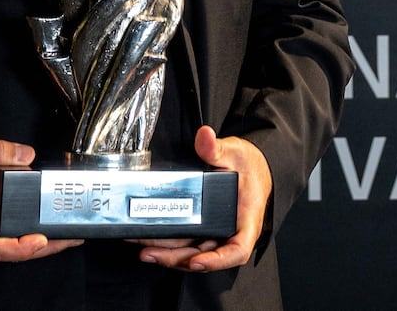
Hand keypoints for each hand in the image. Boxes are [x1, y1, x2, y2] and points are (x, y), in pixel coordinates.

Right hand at [0, 137, 83, 269]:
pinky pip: (0, 254)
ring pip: (5, 258)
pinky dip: (21, 247)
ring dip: (34, 250)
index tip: (39, 240)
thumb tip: (26, 155)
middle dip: (41, 249)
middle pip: (5, 256)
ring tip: (62, 237)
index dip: (17, 248)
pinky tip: (40, 237)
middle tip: (70, 238)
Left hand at [136, 125, 271, 272]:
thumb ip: (218, 148)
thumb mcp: (236, 153)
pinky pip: (187, 241)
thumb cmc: (250, 167)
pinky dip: (170, 244)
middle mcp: (230, 232)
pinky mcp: (204, 229)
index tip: (197, 261)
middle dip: (177, 258)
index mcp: (246, 220)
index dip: (216, 260)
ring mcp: (216, 233)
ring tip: (143, 248)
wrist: (252, 168)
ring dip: (168, 254)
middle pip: (204, 254)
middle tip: (151, 252)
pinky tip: (150, 240)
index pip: (236, 249)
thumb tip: (205, 136)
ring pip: (192, 251)